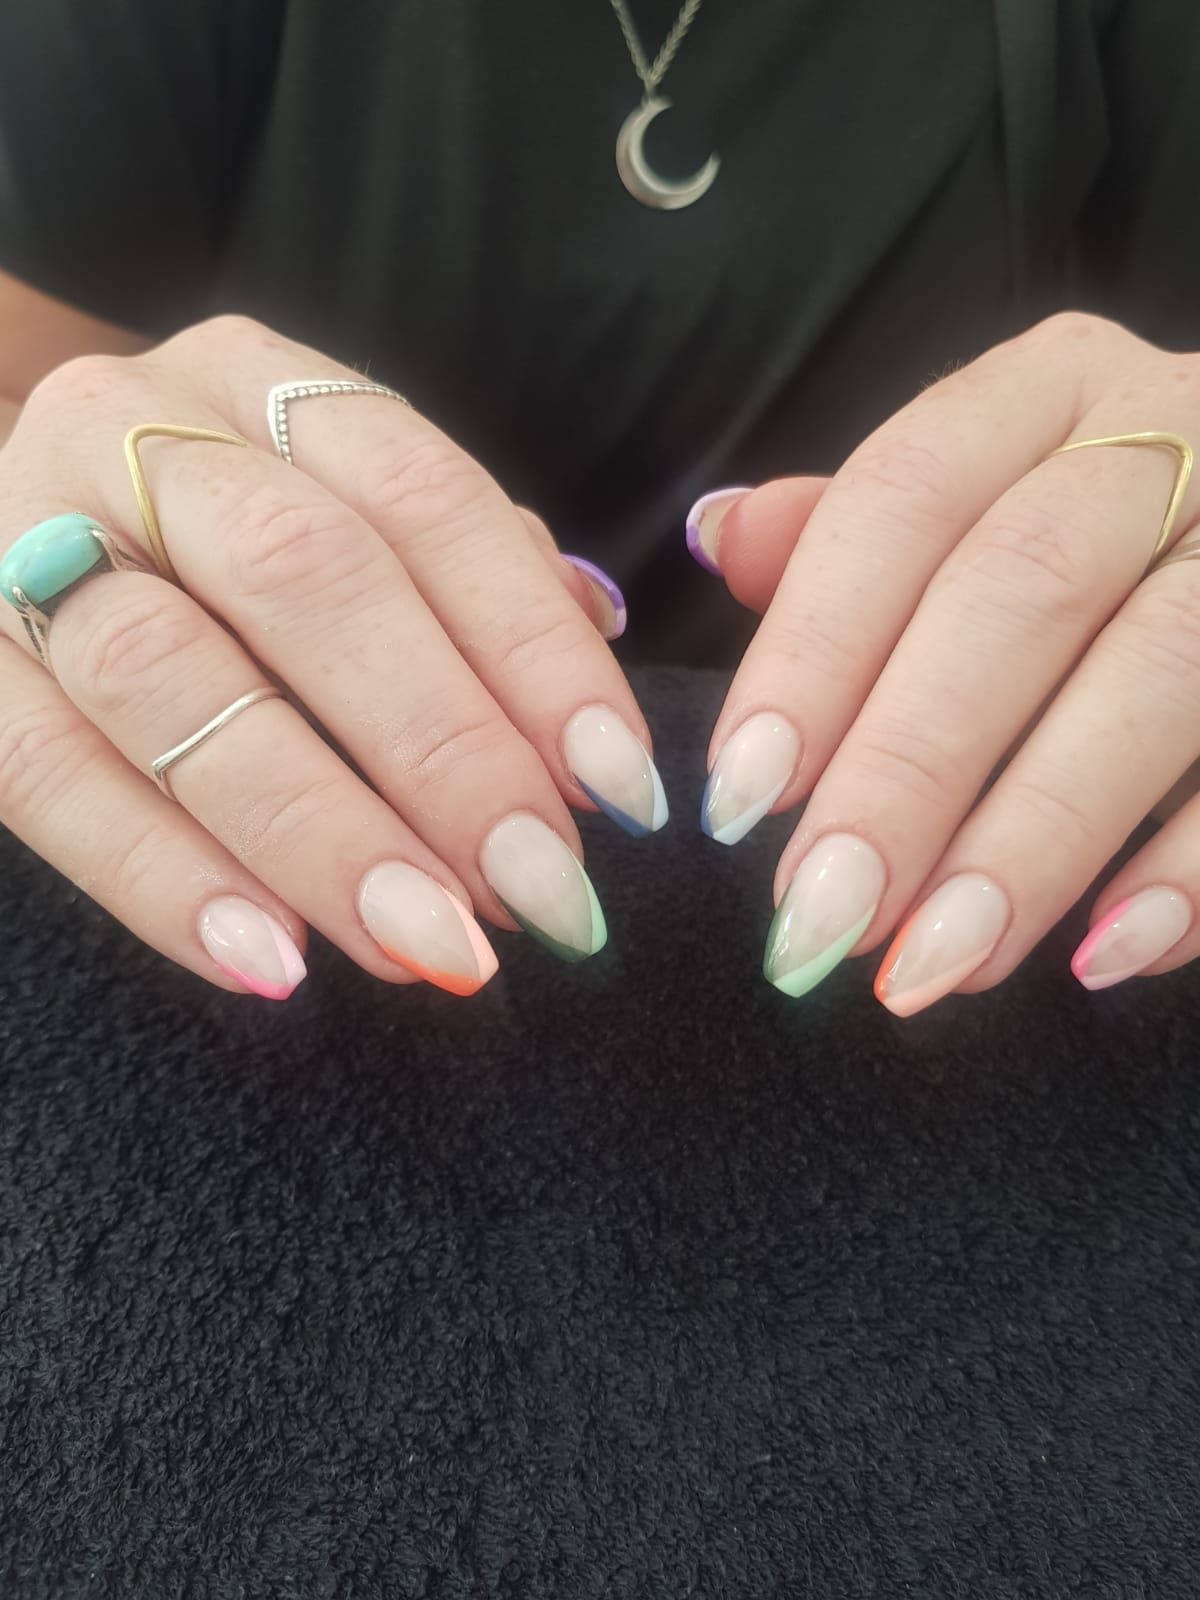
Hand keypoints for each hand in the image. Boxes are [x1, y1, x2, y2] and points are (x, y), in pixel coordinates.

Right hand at [0, 316, 664, 998]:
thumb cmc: (207, 552)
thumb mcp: (333, 516)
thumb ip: (458, 583)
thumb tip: (586, 699)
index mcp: (257, 384)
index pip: (427, 501)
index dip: (532, 649)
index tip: (616, 789)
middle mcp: (130, 432)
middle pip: (306, 579)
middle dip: (442, 748)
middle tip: (538, 888)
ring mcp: (13, 540)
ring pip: (169, 678)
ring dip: (318, 829)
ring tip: (429, 943)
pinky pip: (43, 776)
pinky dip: (162, 875)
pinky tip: (269, 963)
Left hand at [690, 312, 1199, 1013]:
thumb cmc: (1099, 528)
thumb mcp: (978, 491)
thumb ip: (850, 532)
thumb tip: (722, 535)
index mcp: (1047, 391)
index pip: (903, 496)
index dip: (814, 648)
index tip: (741, 796)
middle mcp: (1170, 434)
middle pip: (1023, 589)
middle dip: (910, 765)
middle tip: (822, 912)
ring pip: (1156, 674)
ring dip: (1036, 836)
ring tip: (935, 961)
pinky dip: (1195, 867)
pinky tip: (1105, 954)